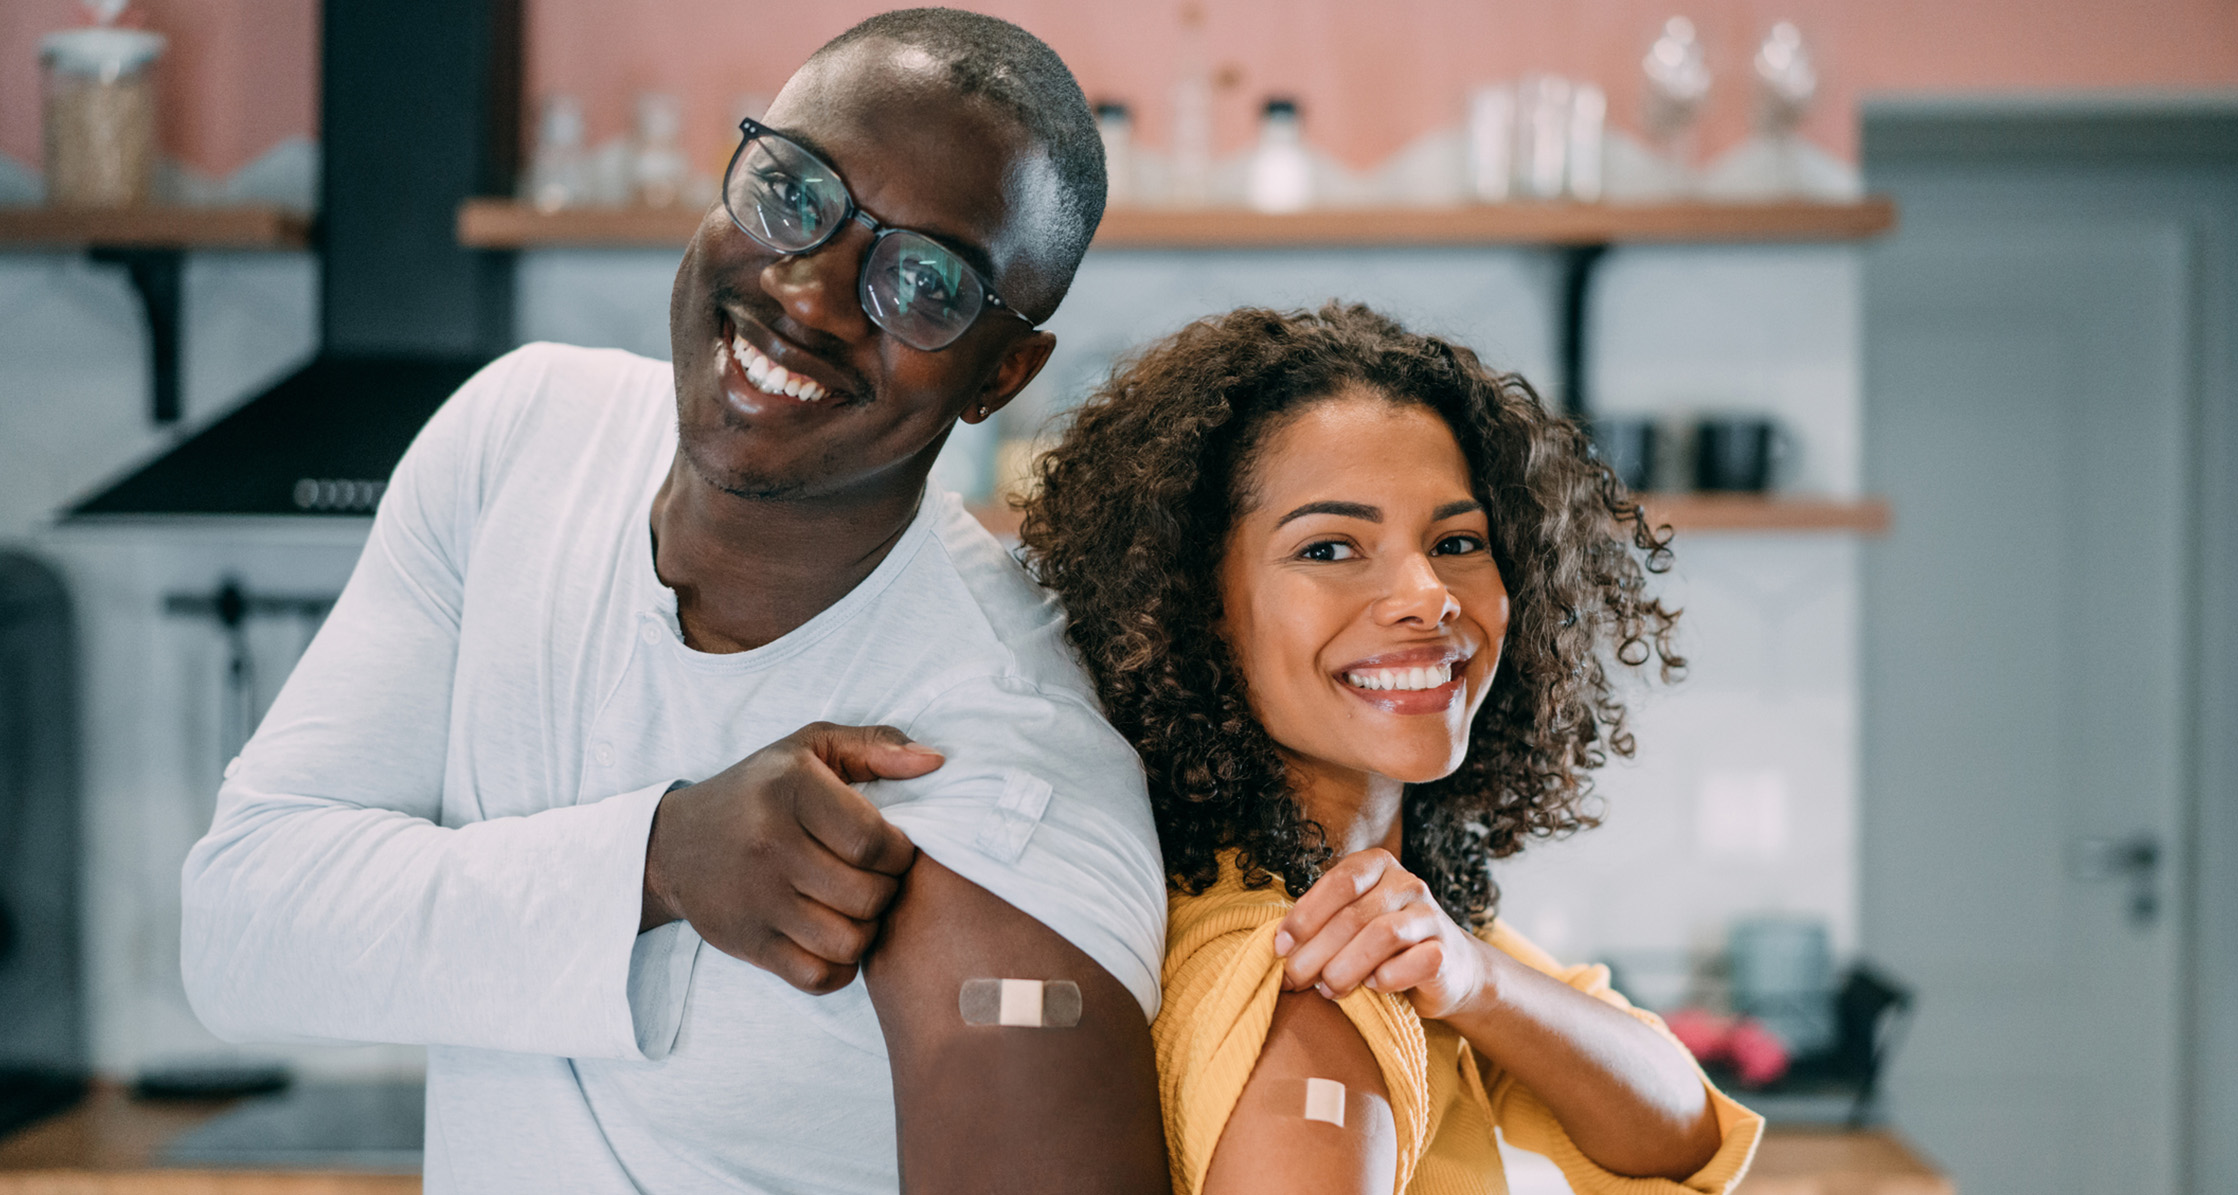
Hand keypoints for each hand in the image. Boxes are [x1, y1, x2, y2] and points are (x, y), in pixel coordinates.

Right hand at [643, 722, 940, 993]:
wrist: (675, 844)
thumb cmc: (760, 790)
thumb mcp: (810, 749)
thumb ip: (876, 747)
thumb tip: (936, 761)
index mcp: (792, 790)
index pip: (876, 842)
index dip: (902, 852)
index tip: (893, 848)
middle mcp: (770, 845)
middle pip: (868, 896)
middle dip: (887, 891)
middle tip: (876, 879)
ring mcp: (756, 899)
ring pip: (849, 942)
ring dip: (866, 930)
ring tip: (857, 907)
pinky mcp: (747, 943)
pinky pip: (818, 977)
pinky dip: (839, 967)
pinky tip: (835, 938)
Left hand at [1273, 848, 1496, 1020]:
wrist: (1447, 968)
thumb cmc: (1382, 945)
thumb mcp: (1351, 922)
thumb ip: (1321, 923)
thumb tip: (1280, 948)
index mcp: (1377, 865)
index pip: (1339, 882)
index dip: (1305, 915)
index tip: (1280, 948)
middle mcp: (1407, 883)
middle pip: (1353, 915)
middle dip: (1315, 952)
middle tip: (1293, 981)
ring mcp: (1430, 915)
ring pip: (1381, 936)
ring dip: (1345, 968)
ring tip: (1327, 989)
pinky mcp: (1446, 951)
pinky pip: (1413, 963)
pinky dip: (1386, 979)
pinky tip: (1371, 988)